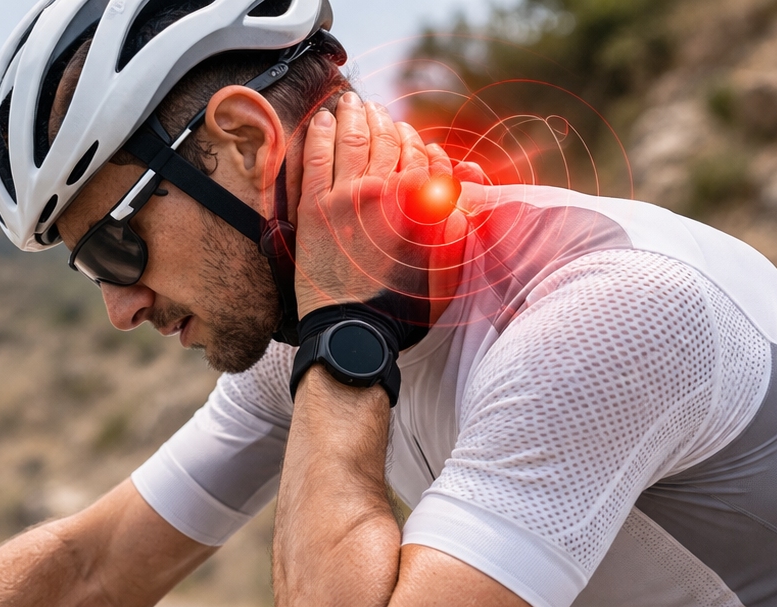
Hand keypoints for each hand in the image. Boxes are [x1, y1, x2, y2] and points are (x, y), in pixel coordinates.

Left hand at [294, 91, 484, 321]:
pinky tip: (324, 119)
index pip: (425, 158)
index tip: (413, 139)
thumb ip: (455, 233)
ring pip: (354, 139)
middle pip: (388, 141)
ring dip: (355, 115)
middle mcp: (386, 193)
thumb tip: (462, 203)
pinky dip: (322, 132)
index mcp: (421, 206)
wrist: (353, 333)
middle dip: (385, 121)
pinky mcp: (314, 207)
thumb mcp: (446, 275)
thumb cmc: (402, 312)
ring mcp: (347, 196)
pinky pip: (317, 155)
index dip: (420, 144)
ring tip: (352, 102)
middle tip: (378, 111)